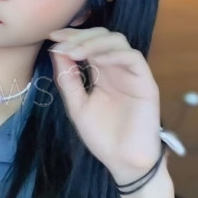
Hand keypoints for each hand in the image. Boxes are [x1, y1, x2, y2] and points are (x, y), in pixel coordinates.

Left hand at [48, 27, 161, 185]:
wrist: (123, 161)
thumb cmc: (102, 136)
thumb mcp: (77, 105)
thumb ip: (68, 79)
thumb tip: (57, 51)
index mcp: (101, 73)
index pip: (89, 44)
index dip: (71, 36)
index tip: (51, 36)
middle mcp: (117, 69)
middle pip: (103, 36)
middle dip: (80, 36)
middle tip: (62, 42)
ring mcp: (132, 74)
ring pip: (118, 42)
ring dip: (94, 42)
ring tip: (75, 52)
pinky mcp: (146, 83)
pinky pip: (134, 58)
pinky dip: (114, 54)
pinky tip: (97, 59)